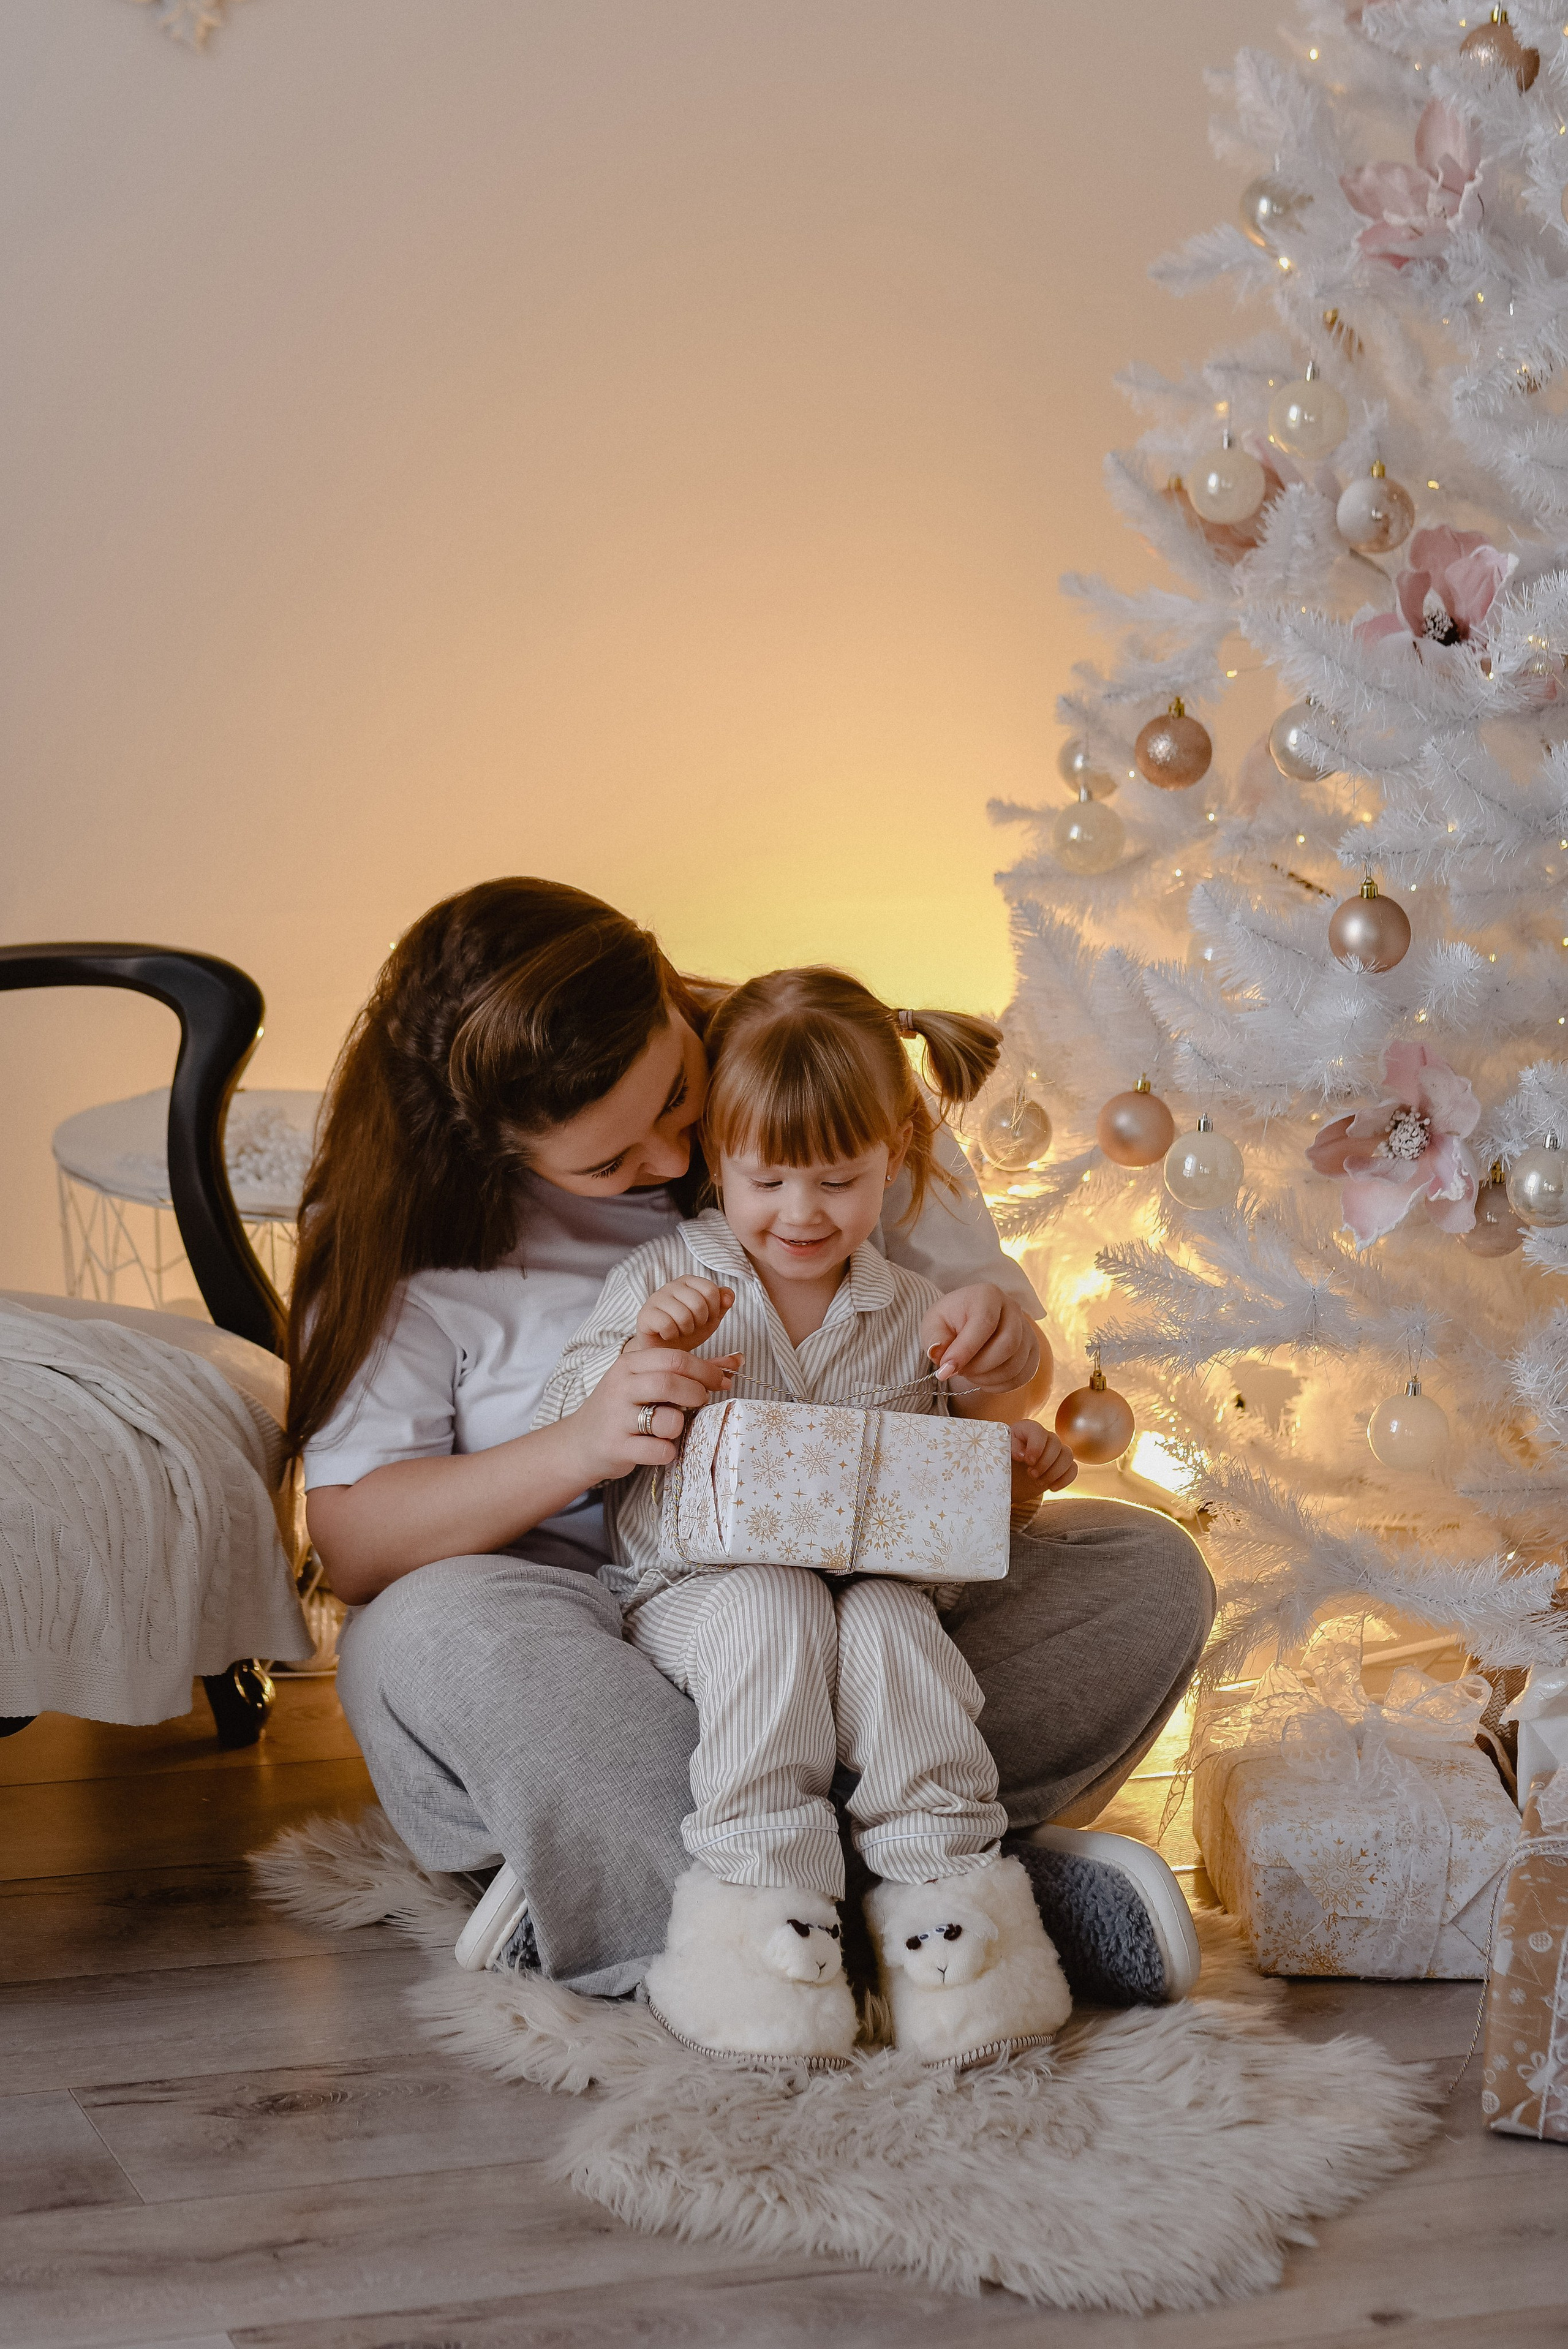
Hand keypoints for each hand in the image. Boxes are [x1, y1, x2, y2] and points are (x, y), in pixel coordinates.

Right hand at [569, 1344, 742, 1481]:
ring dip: (680, 1425)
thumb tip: (737, 1361)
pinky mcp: (617, 1447)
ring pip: (668, 1419)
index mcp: (629, 1364)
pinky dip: (668, 1451)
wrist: (581, 1443)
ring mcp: (617, 1418)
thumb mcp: (648, 1381)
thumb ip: (691, 1370)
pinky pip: (659, 1451)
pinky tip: (659, 1448)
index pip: (675, 1358)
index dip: (705, 1370)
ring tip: (673, 1427)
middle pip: (671, 1382)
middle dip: (696, 1393)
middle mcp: (620, 1387)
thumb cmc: (624, 1409)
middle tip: (700, 1402)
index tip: (720, 1382)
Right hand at [633, 1277, 733, 1349]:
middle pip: (698, 1303)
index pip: (711, 1290)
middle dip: (700, 1322)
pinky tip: (668, 1334)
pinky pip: (666, 1324)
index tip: (706, 1319)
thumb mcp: (710, 1318)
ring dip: (686, 1330)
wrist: (665, 1349)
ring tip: (680, 1331)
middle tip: (692, 1327)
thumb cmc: (687, 1330)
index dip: (714, 1310)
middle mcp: (671, 1285)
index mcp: (689, 1282)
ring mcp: (656, 1298)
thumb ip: (722, 1304)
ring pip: (683, 1315)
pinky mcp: (645, 1314)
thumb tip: (729, 1296)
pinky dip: (671, 1334)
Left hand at [922, 1284, 1040, 1392]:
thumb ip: (935, 1338)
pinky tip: (983, 1379)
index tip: (945, 1369)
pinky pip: (1022, 1376)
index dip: (965, 1350)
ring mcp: (1027, 1330)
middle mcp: (1013, 1309)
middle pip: (1008, 1345)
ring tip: (969, 1372)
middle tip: (958, 1371)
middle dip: (978, 1367)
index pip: (984, 1323)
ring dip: (986, 1378)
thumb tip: (939, 1353)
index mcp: (988, 1295)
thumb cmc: (950, 1322)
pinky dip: (1000, 1385)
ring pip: (1015, 1365)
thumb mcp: (933, 1324)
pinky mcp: (1032, 1350)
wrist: (968, 1323)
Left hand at [1008, 1418, 1076, 1510]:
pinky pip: (1073, 1468)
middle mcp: (1044, 1437)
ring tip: (1038, 1482)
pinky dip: (1065, 1480)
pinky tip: (1051, 1488)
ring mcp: (1055, 1451)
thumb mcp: (999, 1454)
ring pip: (1068, 1455)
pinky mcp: (1061, 1466)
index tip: (1027, 1462)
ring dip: (1054, 1472)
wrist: (1008, 1479)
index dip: (1036, 1447)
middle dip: (1044, 1463)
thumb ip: (1007, 1449)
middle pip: (1056, 1443)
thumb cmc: (1001, 1464)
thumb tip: (1021, 1454)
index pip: (1038, 1431)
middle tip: (1030, 1474)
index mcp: (1026, 1429)